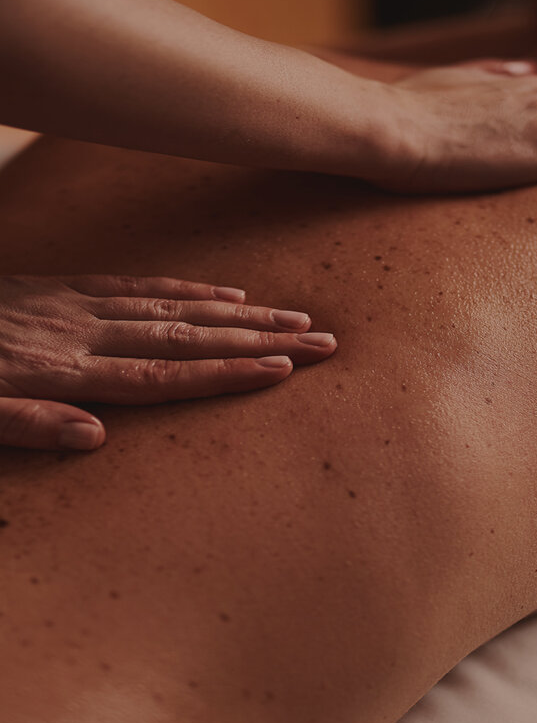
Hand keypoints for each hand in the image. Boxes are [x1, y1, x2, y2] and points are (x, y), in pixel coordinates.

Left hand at [0, 275, 336, 450]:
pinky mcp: (71, 287)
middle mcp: (86, 333)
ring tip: (293, 317)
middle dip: (260, 340)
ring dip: (242, 314)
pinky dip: (191, 289)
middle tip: (319, 340)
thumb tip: (95, 438)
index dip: (225, 373)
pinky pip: (142, 284)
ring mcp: (82, 306)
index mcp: (63, 370)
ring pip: (178, 308)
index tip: (280, 369)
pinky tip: (227, 292)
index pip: (164, 374)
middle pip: (190, 337)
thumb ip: (24, 425)